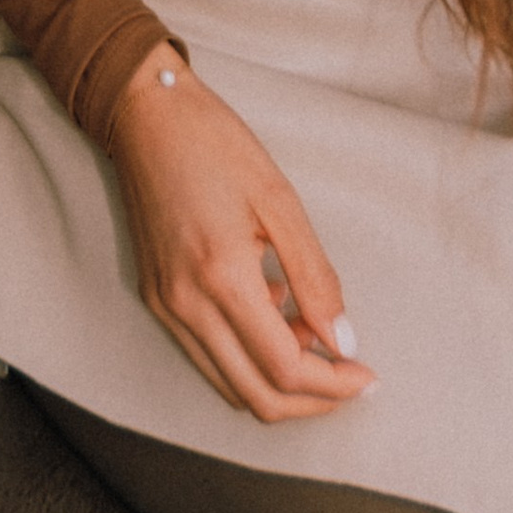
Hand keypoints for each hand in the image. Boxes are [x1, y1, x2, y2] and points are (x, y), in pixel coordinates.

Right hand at [105, 43, 375, 420]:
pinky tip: (273, 313)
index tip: (367, 374)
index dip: (335, 384)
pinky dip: (248, 357)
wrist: (145, 113)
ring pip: (230, 386)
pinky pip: (208, 355)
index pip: (284, 369)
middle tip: (351, 376)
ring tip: (313, 336)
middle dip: (312, 400)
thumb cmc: (214, 144)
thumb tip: (344, 342)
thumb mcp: (280, 201)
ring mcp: (165, 306)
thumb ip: (315, 278)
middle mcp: (185, 305)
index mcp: (220, 278)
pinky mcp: (157, 297)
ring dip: (279, 381)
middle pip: (256, 397)